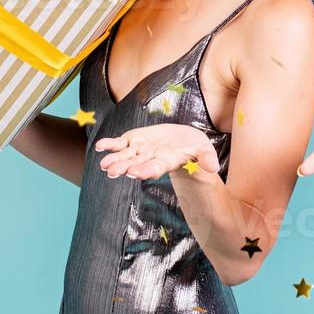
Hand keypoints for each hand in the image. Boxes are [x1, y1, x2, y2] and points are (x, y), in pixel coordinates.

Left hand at [94, 123, 219, 180]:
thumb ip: (206, 158)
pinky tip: (100, 147)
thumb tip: (213, 168)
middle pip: (136, 164)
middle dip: (124, 167)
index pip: (154, 168)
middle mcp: (150, 158)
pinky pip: (120, 143)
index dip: (144, 170)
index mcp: (166, 162)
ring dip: (114, 159)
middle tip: (113, 171)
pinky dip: (110, 145)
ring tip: (103, 165)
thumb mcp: (204, 150)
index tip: (134, 173)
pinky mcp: (134, 140)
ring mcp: (140, 150)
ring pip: (125, 155)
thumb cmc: (195, 148)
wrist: (183, 141)